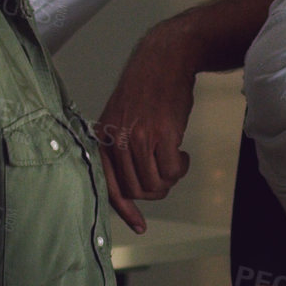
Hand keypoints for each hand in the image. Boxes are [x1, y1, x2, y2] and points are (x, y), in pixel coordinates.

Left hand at [95, 31, 197, 232]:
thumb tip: (131, 186)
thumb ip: (119, 147)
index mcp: (103, 137)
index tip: (140, 226)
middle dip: (155, 190)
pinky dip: (180, 168)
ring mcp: (139, 138)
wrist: (164, 59)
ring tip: (174, 159)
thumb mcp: (120, 116)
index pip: (109, 184)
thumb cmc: (146, 89)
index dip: (125, 210)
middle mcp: (117, 140)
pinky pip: (172, 171)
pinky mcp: (162, 134)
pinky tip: (182, 152)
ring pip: (155, 184)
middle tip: (166, 174)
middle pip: (136, 190)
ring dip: (169, 178)